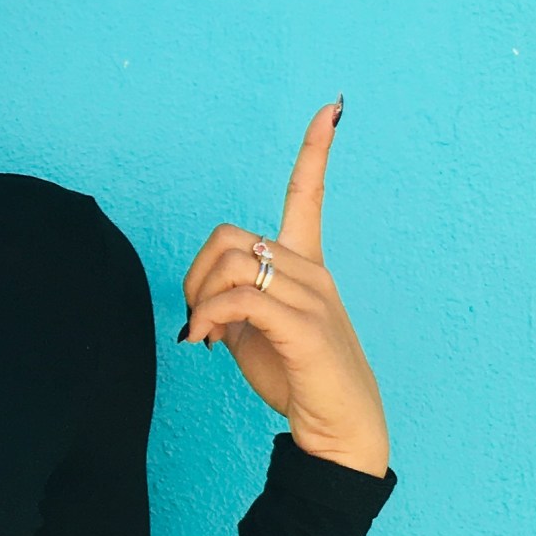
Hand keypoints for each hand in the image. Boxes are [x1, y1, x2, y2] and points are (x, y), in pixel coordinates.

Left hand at [175, 97, 389, 478]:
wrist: (340, 428)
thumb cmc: (298, 379)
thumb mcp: (254, 335)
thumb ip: (233, 304)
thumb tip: (204, 303)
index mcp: (306, 265)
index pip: (309, 195)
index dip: (316, 150)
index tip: (332, 107)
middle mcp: (311, 271)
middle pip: (229, 237)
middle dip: (194, 272)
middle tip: (195, 315)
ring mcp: (311, 295)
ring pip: (231, 261)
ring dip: (198, 296)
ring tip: (201, 332)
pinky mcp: (304, 325)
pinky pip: (239, 298)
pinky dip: (207, 316)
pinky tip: (204, 341)